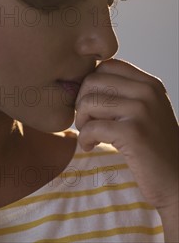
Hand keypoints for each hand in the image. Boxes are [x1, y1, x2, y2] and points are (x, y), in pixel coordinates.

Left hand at [74, 58, 178, 211]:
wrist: (176, 183)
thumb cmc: (150, 148)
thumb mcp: (142, 111)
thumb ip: (120, 93)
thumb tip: (80, 79)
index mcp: (149, 84)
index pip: (105, 66)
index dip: (89, 85)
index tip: (92, 106)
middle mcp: (148, 92)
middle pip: (92, 81)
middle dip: (81, 102)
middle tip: (86, 123)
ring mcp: (142, 111)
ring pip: (87, 103)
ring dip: (81, 122)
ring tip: (90, 135)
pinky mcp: (133, 133)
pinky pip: (91, 127)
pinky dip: (84, 138)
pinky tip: (90, 146)